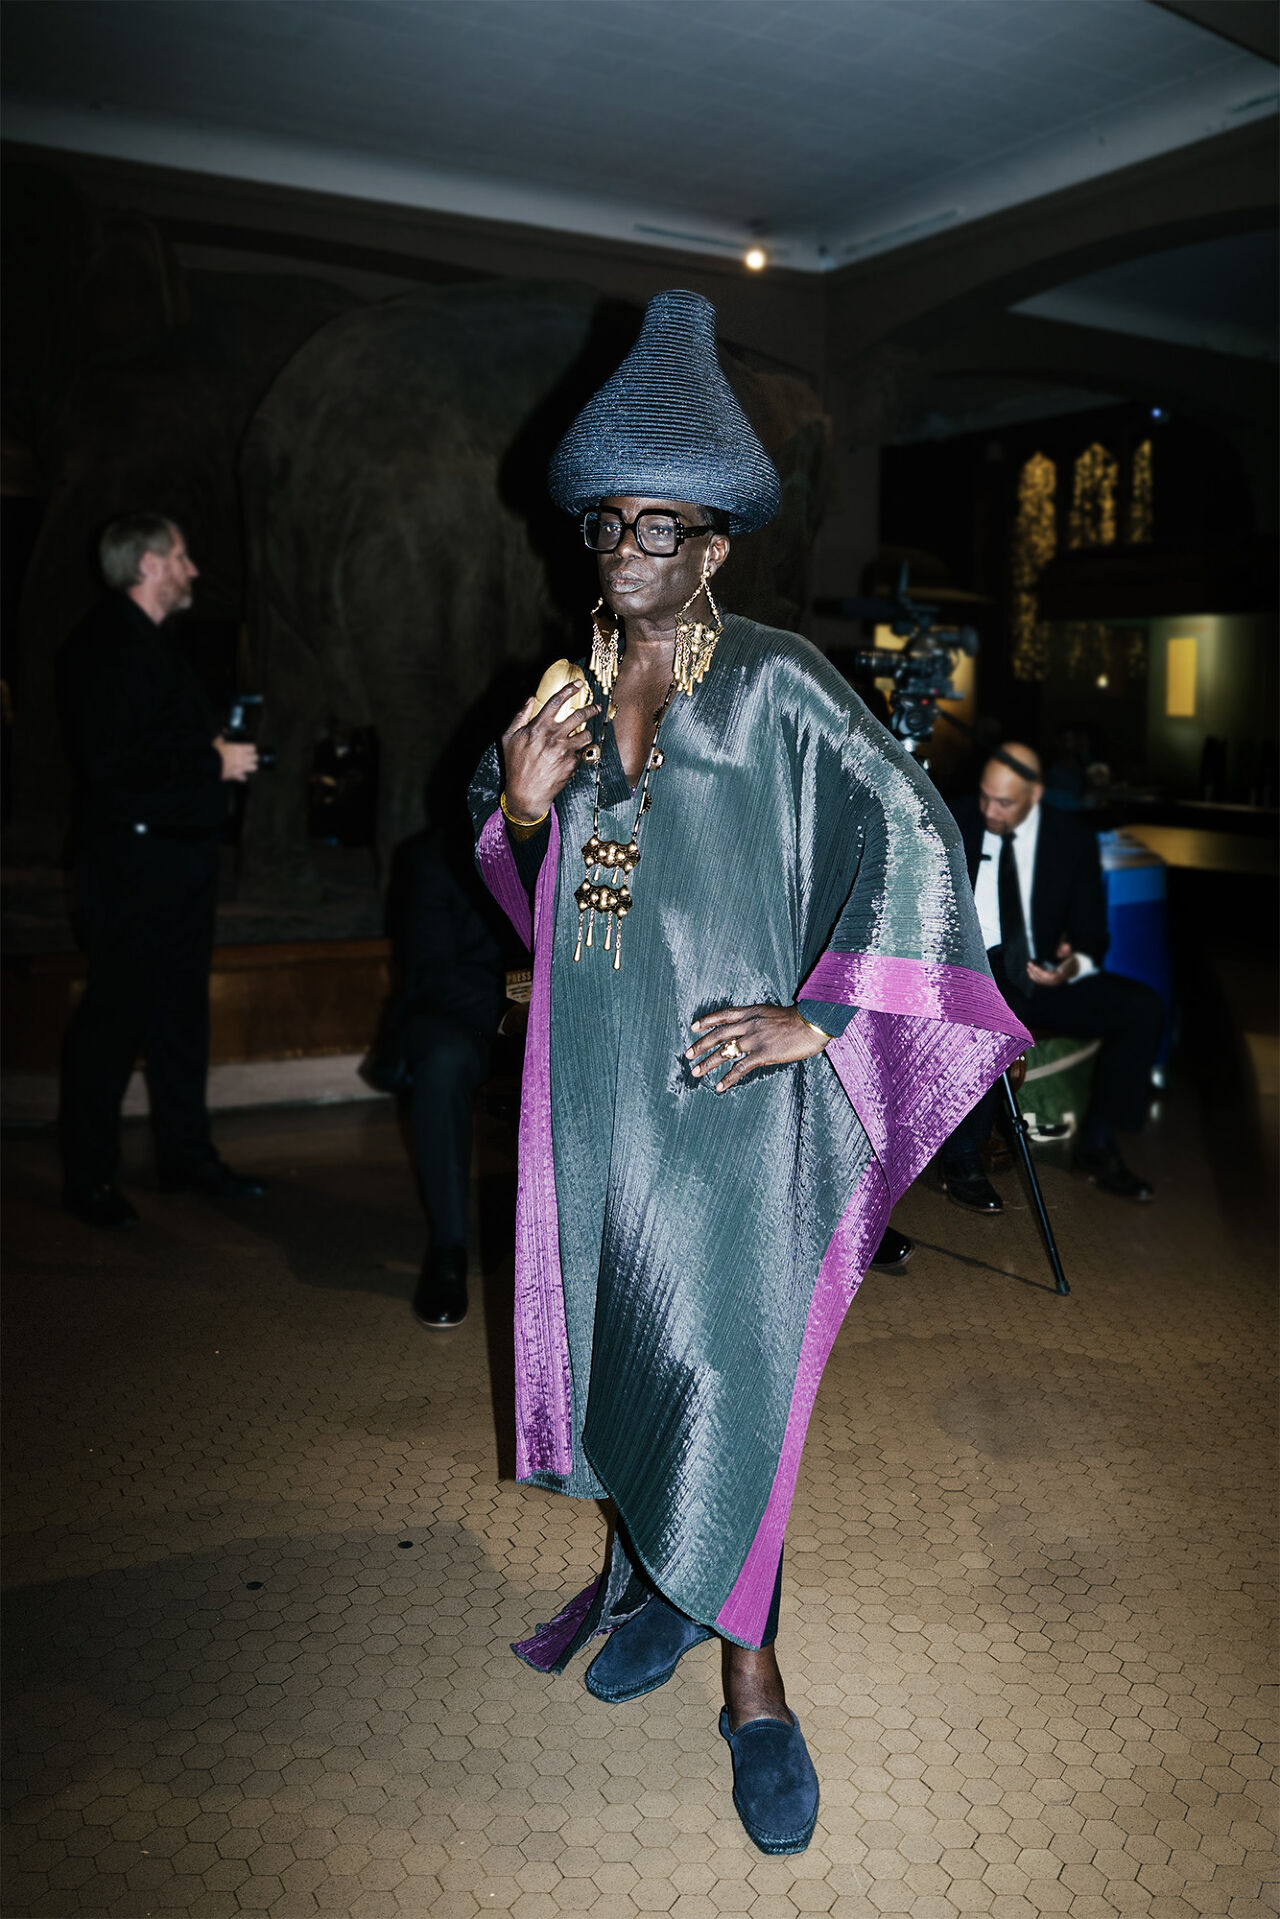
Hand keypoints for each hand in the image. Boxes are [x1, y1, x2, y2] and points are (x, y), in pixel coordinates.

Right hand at [214, 734, 258, 781]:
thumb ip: (221, 739)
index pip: (253, 748)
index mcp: (240, 749)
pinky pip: (244, 778)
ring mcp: (242, 767)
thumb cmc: (215, 752)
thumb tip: (221, 735)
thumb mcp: (217, 742)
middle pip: (256, 758)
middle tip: (249, 758)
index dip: (251, 749)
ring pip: (254, 768)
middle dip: (253, 758)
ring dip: (250, 767)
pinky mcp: (237, 775)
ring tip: (246, 767)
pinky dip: (242, 778)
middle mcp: (243, 757)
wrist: (211, 764)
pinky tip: (239, 776)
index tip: (248, 750)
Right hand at [501, 692, 600, 820]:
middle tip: (595, 707)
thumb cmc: (515, 765)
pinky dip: (578, 753)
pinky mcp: (572, 763)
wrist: (526, 792)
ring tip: (584, 733)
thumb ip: (519, 716)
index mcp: (538, 727)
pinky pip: (581, 752)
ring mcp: (565, 750)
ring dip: (587, 732)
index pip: (556, 701)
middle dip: (591, 708)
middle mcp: (554, 736)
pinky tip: (571, 756)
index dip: (569, 689)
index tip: (579, 684)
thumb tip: (529, 699)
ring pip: (586, 734)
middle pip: (579, 715)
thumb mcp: (509, 738)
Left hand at [685, 1004, 828, 1093]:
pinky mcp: (762, 1055)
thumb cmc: (800, 1019)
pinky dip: (728, 1078)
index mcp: (752, 1012)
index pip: (723, 1015)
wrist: (813, 1023)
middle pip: (718, 1035)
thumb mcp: (774, 1013)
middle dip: (701, 1046)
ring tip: (696, 1072)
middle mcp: (749, 1024)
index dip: (707, 1021)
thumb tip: (752, 1029)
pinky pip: (740, 1068)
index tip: (693, 1027)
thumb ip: (760, 1020)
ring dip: (708, 1063)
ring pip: (724, 1052)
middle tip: (687, 1055)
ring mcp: (754, 1040)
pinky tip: (719, 1086)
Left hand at [1025, 941, 1079, 987]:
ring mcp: (1055, 982)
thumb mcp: (1069, 953)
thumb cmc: (1069, 959)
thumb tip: (1065, 946)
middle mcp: (1058, 980)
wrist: (1073, 967)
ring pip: (1042, 981)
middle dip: (1035, 972)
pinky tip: (1030, 973)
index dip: (1042, 973)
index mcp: (1063, 974)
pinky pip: (1042, 982)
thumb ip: (1066, 949)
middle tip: (1029, 964)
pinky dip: (1035, 978)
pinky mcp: (1051, 982)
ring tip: (1028, 968)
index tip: (1035, 967)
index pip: (1050, 976)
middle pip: (1044, 979)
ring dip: (1034, 975)